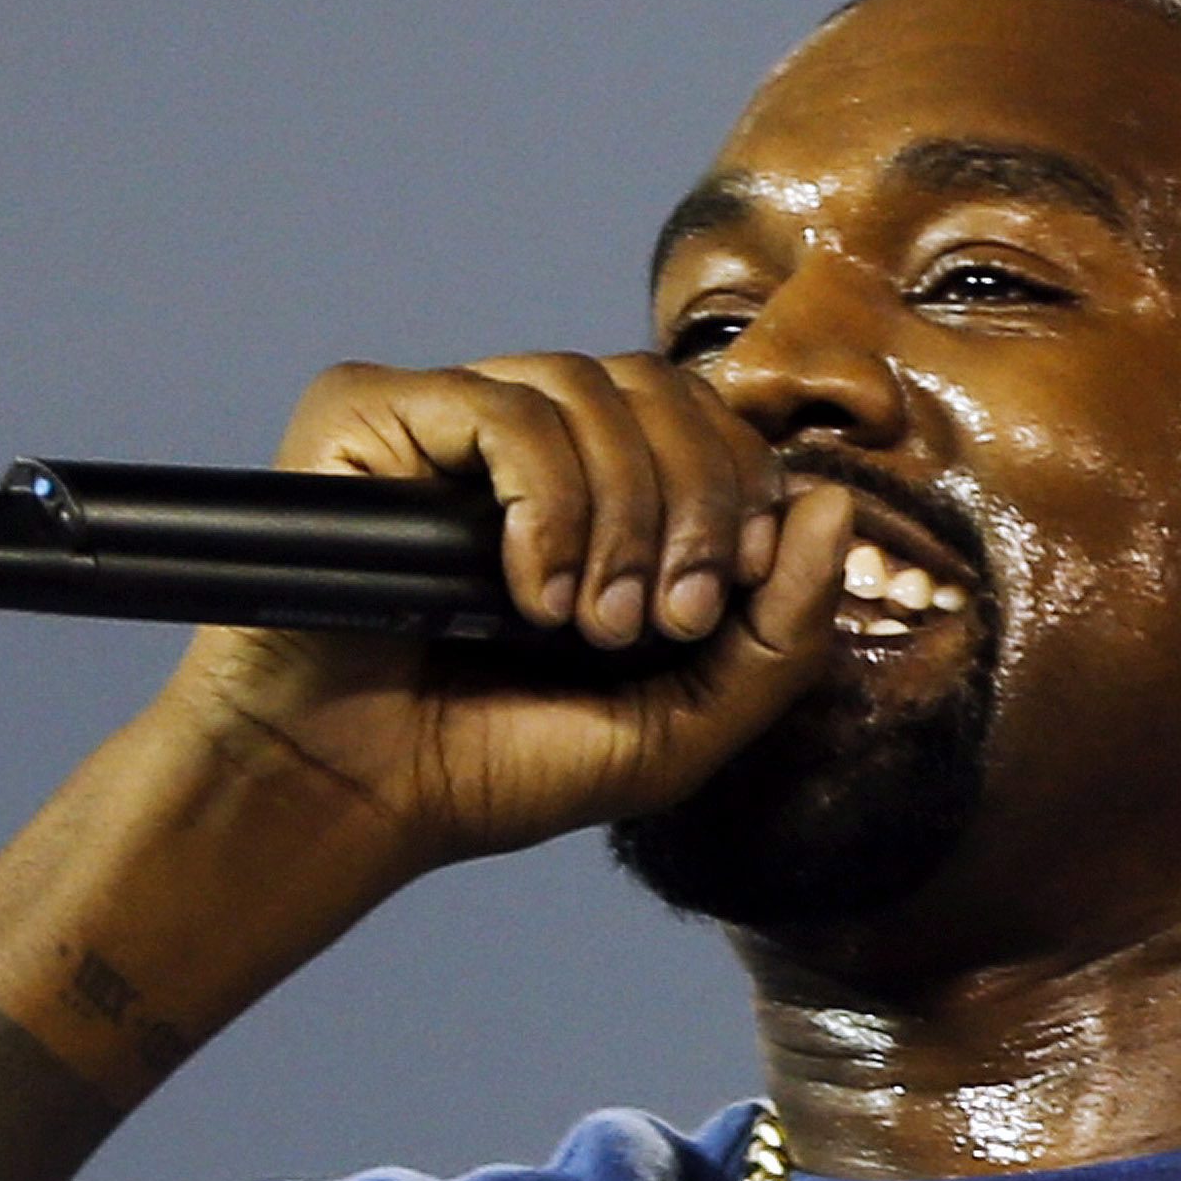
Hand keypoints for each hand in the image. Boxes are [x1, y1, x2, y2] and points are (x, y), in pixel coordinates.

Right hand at [164, 353, 853, 874]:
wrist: (348, 796)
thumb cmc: (493, 768)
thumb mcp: (677, 729)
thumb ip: (778, 635)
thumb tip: (833, 503)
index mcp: (597, 492)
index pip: (707, 420)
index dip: (741, 489)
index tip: (726, 598)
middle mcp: (525, 441)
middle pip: (661, 385)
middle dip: (694, 503)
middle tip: (660, 623)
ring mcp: (445, 418)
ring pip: (587, 384)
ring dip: (621, 514)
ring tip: (585, 623)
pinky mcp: (370, 412)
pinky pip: (502, 404)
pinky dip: (544, 500)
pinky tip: (527, 590)